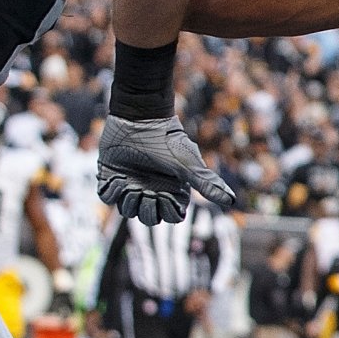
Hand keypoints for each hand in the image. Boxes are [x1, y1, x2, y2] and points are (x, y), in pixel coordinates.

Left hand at [97, 114, 233, 222]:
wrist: (140, 119)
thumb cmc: (167, 141)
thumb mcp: (188, 165)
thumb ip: (207, 184)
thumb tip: (231, 202)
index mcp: (172, 190)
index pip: (171, 217)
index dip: (167, 212)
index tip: (165, 196)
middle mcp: (152, 190)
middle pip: (149, 218)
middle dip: (147, 209)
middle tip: (146, 192)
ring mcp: (130, 184)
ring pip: (127, 211)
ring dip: (128, 202)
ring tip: (130, 184)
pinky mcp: (111, 176)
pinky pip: (107, 197)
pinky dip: (111, 191)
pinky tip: (118, 178)